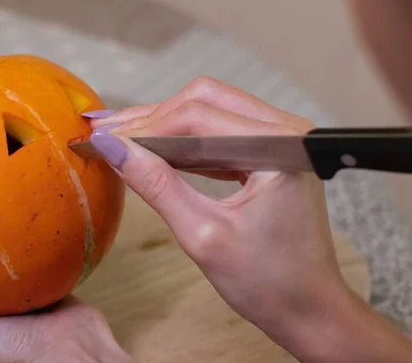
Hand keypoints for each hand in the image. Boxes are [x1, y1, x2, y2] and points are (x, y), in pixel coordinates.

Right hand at [83, 76, 411, 361]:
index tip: (103, 140)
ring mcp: (279, 140)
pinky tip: (152, 150)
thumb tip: (112, 148)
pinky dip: (184, 141)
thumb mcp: (202, 235)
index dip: (144, 127)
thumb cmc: (267, 283)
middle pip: (204, 101)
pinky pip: (219, 133)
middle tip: (108, 135)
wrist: (309, 310)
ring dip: (164, 126)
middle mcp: (285, 132)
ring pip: (209, 112)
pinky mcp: (269, 153)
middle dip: (151, 118)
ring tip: (120, 139)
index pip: (197, 117)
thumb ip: (157, 185)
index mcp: (279, 148)